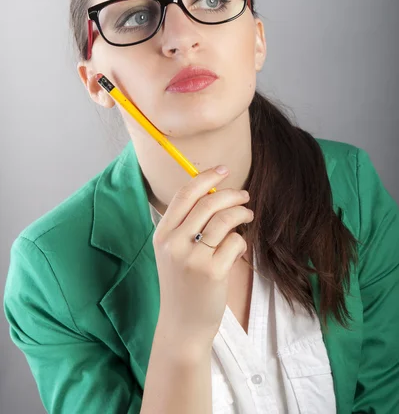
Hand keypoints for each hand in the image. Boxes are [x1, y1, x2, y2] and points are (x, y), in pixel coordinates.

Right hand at [152, 166, 252, 350]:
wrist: (182, 325)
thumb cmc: (182, 284)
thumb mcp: (173, 252)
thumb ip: (186, 224)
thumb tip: (214, 191)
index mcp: (162, 234)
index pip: (185, 194)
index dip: (206, 177)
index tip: (224, 169)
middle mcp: (174, 243)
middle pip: (207, 203)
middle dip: (231, 194)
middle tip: (245, 196)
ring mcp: (192, 258)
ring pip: (224, 219)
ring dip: (241, 213)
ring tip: (248, 216)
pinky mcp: (212, 272)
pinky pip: (235, 242)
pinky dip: (241, 242)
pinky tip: (237, 251)